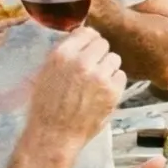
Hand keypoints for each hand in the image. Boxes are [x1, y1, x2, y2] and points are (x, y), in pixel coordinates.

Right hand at [26, 27, 125, 149]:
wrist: (53, 135)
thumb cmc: (46, 107)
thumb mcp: (45, 73)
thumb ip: (65, 55)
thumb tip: (81, 38)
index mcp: (62, 55)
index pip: (86, 32)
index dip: (89, 41)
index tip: (88, 50)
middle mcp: (81, 61)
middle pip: (103, 43)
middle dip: (99, 55)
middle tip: (93, 69)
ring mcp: (99, 76)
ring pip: (115, 59)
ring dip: (108, 68)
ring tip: (96, 83)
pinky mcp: (112, 91)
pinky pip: (121, 76)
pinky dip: (115, 83)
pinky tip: (102, 93)